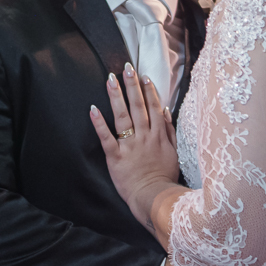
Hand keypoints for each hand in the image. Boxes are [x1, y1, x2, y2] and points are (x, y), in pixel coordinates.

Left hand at [88, 62, 180, 223]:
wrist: (154, 197)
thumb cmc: (164, 177)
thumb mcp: (173, 152)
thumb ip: (169, 131)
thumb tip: (165, 111)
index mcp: (158, 135)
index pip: (153, 107)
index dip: (148, 90)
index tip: (144, 76)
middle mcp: (144, 136)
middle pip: (138, 106)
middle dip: (132, 85)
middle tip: (126, 68)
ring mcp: (130, 145)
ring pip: (122, 116)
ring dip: (116, 96)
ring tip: (110, 79)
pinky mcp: (116, 156)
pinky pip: (106, 137)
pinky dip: (99, 123)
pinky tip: (92, 108)